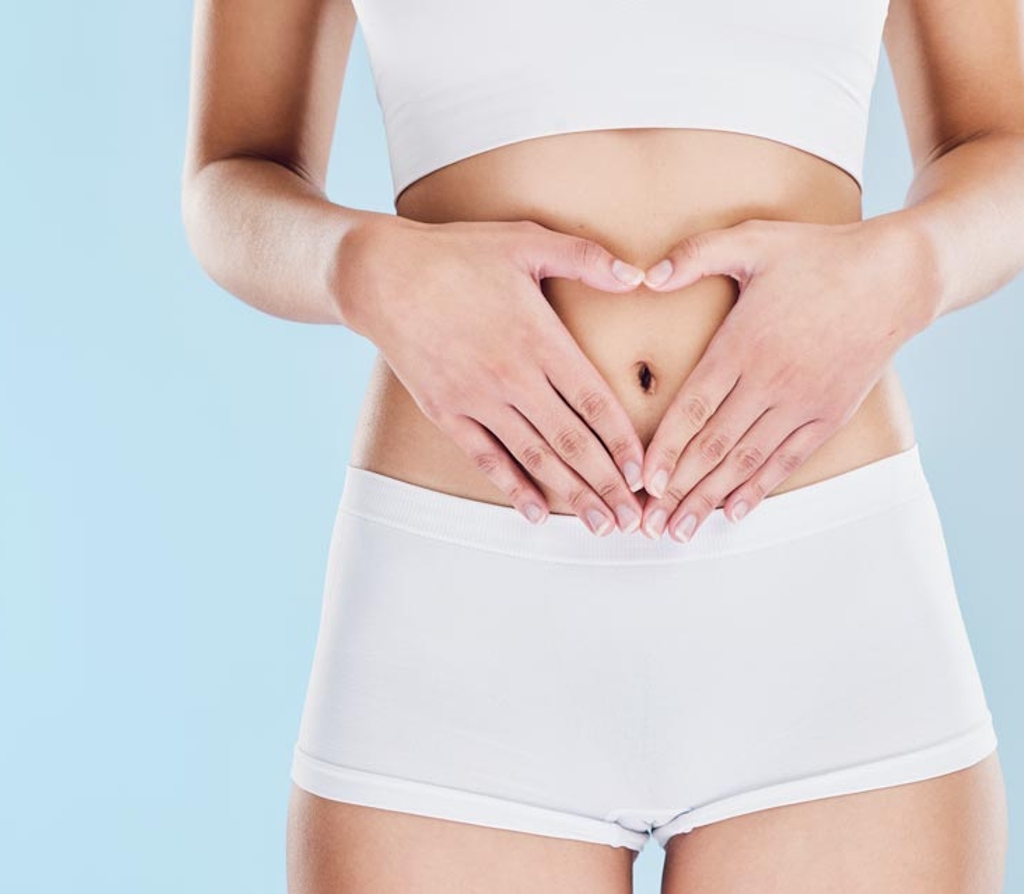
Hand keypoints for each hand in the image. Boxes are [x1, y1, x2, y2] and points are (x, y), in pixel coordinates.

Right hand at [332, 216, 650, 535]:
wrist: (380, 274)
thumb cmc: (457, 253)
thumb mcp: (526, 239)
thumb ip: (585, 257)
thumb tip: (637, 274)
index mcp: (540, 339)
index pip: (594, 402)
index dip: (623, 442)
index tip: (643, 473)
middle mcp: (513, 377)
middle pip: (571, 441)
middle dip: (606, 484)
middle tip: (634, 519)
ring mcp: (477, 399)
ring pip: (535, 457)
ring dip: (570, 494)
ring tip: (600, 524)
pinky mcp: (446, 411)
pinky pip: (485, 458)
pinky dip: (512, 487)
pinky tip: (535, 512)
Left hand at [635, 214, 940, 541]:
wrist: (895, 278)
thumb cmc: (819, 254)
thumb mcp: (754, 240)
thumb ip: (695, 255)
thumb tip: (646, 274)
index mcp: (743, 343)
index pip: (694, 408)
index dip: (665, 449)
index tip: (643, 480)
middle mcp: (770, 380)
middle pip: (714, 446)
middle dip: (679, 489)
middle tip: (648, 523)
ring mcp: (802, 402)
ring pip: (747, 460)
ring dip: (711, 498)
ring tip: (681, 529)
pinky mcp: (829, 414)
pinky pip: (787, 459)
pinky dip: (759, 487)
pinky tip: (735, 510)